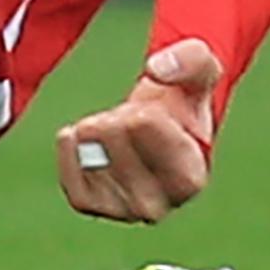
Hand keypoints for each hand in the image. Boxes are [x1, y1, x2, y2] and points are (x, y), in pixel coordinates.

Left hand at [55, 38, 222, 222]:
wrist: (157, 126)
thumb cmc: (183, 99)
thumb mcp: (201, 68)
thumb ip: (191, 59)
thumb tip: (158, 69)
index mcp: (190, 177)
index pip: (146, 126)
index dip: (145, 108)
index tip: (156, 112)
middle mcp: (159, 205)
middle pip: (114, 136)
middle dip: (118, 116)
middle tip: (132, 118)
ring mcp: (122, 209)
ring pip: (90, 158)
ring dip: (95, 130)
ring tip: (112, 126)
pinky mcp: (91, 205)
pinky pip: (69, 179)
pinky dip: (68, 151)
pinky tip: (77, 135)